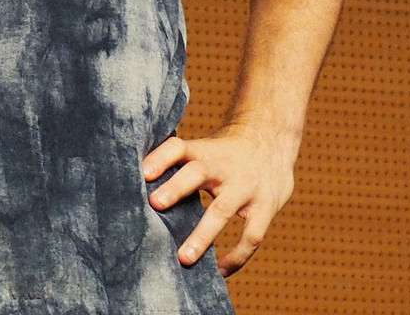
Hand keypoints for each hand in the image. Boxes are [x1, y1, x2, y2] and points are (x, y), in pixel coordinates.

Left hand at [141, 121, 299, 275]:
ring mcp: (246, 187)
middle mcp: (224, 166)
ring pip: (223, 210)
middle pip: (198, 172)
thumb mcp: (206, 148)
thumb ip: (179, 164)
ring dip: (203, 235)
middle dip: (177, 188)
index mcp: (205, 150)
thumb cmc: (227, 151)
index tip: (142, 173)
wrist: (274, 138)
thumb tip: (135, 184)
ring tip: (184, 259)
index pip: (179, 148)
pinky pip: (251, 236)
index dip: (160, 158)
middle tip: (155, 204)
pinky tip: (219, 271)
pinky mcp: (266, 207)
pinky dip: (236, 257)